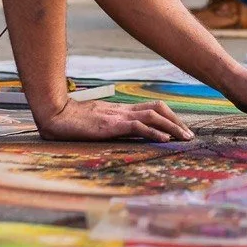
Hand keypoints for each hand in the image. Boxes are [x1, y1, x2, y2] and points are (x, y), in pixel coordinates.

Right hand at [37, 98, 193, 142]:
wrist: (56, 115)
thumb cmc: (73, 120)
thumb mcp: (96, 121)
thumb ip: (110, 124)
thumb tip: (122, 132)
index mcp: (121, 110)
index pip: (152, 107)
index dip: (169, 115)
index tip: (180, 127)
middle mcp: (123, 110)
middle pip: (158, 109)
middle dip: (177, 121)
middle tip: (189, 135)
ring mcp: (118, 116)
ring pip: (153, 116)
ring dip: (173, 126)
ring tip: (185, 138)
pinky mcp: (112, 125)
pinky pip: (138, 127)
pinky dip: (154, 132)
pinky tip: (165, 139)